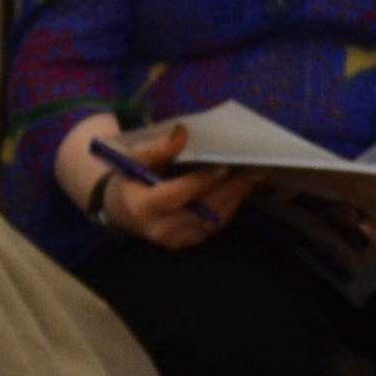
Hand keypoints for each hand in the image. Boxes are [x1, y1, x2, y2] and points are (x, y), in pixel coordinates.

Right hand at [71, 117, 254, 249]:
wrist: (121, 210)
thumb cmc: (131, 179)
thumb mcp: (136, 159)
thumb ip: (158, 147)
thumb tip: (183, 132)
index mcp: (141, 207)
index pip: (174, 196)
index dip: (200, 183)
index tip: (224, 166)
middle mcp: (159, 229)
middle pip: (202, 210)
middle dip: (230, 189)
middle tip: (255, 169)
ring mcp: (175, 240)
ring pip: (213, 219)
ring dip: (235, 197)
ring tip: (254, 176)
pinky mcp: (187, 243)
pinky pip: (215, 225)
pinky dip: (229, 206)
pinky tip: (240, 189)